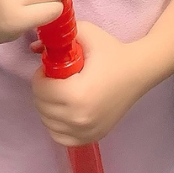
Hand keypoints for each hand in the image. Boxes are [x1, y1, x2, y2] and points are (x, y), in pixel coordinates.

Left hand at [31, 21, 147, 145]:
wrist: (140, 71)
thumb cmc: (113, 52)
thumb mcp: (86, 34)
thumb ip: (57, 38)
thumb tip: (33, 47)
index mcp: (77, 94)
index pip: (41, 90)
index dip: (41, 76)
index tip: (50, 68)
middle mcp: (80, 118)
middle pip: (42, 107)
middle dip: (43, 90)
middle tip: (55, 79)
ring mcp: (87, 131)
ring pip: (48, 123)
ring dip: (48, 107)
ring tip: (60, 93)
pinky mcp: (92, 137)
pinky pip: (61, 137)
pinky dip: (57, 125)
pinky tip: (65, 110)